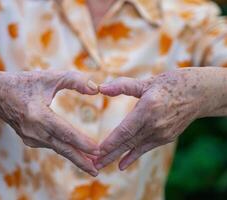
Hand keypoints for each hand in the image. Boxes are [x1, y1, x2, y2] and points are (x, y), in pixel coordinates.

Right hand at [0, 70, 99, 175]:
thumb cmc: (24, 84)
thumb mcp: (49, 77)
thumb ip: (74, 80)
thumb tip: (95, 89)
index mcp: (37, 115)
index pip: (64, 132)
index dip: (81, 142)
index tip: (97, 150)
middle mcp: (33, 131)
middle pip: (62, 148)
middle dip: (80, 160)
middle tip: (96, 171)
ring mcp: (30, 138)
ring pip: (57, 148)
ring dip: (75, 157)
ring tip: (92, 165)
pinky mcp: (30, 140)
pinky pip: (51, 145)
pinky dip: (65, 150)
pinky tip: (76, 154)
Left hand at [95, 68, 224, 170]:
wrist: (199, 94)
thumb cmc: (171, 84)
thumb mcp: (147, 82)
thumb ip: (123, 86)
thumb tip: (101, 88)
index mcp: (148, 108)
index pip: (125, 130)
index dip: (111, 142)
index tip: (97, 151)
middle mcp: (155, 124)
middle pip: (127, 142)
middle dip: (109, 154)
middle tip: (93, 165)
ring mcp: (162, 133)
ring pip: (134, 147)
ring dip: (117, 157)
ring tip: (102, 166)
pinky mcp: (166, 137)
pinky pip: (146, 148)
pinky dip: (133, 156)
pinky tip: (122, 165)